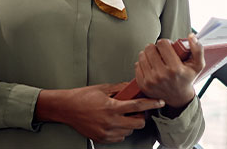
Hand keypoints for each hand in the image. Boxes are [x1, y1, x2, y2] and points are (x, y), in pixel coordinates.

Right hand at [34, 83, 164, 143]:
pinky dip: (121, 131)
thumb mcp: (102, 88)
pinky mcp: (102, 139)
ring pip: (129, 132)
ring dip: (130, 125)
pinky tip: (114, 123)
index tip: (159, 102)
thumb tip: (133, 87)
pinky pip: (120, 137)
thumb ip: (120, 89)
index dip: (151, 104)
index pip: (137, 106)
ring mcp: (106, 132)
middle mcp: (110, 122)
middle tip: (136, 111)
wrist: (66, 108)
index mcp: (111, 107)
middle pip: (137, 123)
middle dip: (140, 117)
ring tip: (121, 116)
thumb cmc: (82, 97)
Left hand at [135, 35, 204, 111]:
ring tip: (155, 59)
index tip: (167, 47)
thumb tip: (191, 36)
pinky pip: (137, 65)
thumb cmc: (187, 79)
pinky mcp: (143, 84)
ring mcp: (151, 81)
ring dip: (148, 54)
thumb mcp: (198, 65)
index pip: (162, 43)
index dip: (165, 43)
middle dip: (155, 48)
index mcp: (175, 69)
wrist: (178, 97)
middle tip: (160, 53)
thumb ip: (197, 49)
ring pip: (142, 55)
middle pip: (150, 48)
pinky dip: (143, 64)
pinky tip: (151, 66)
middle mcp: (162, 75)